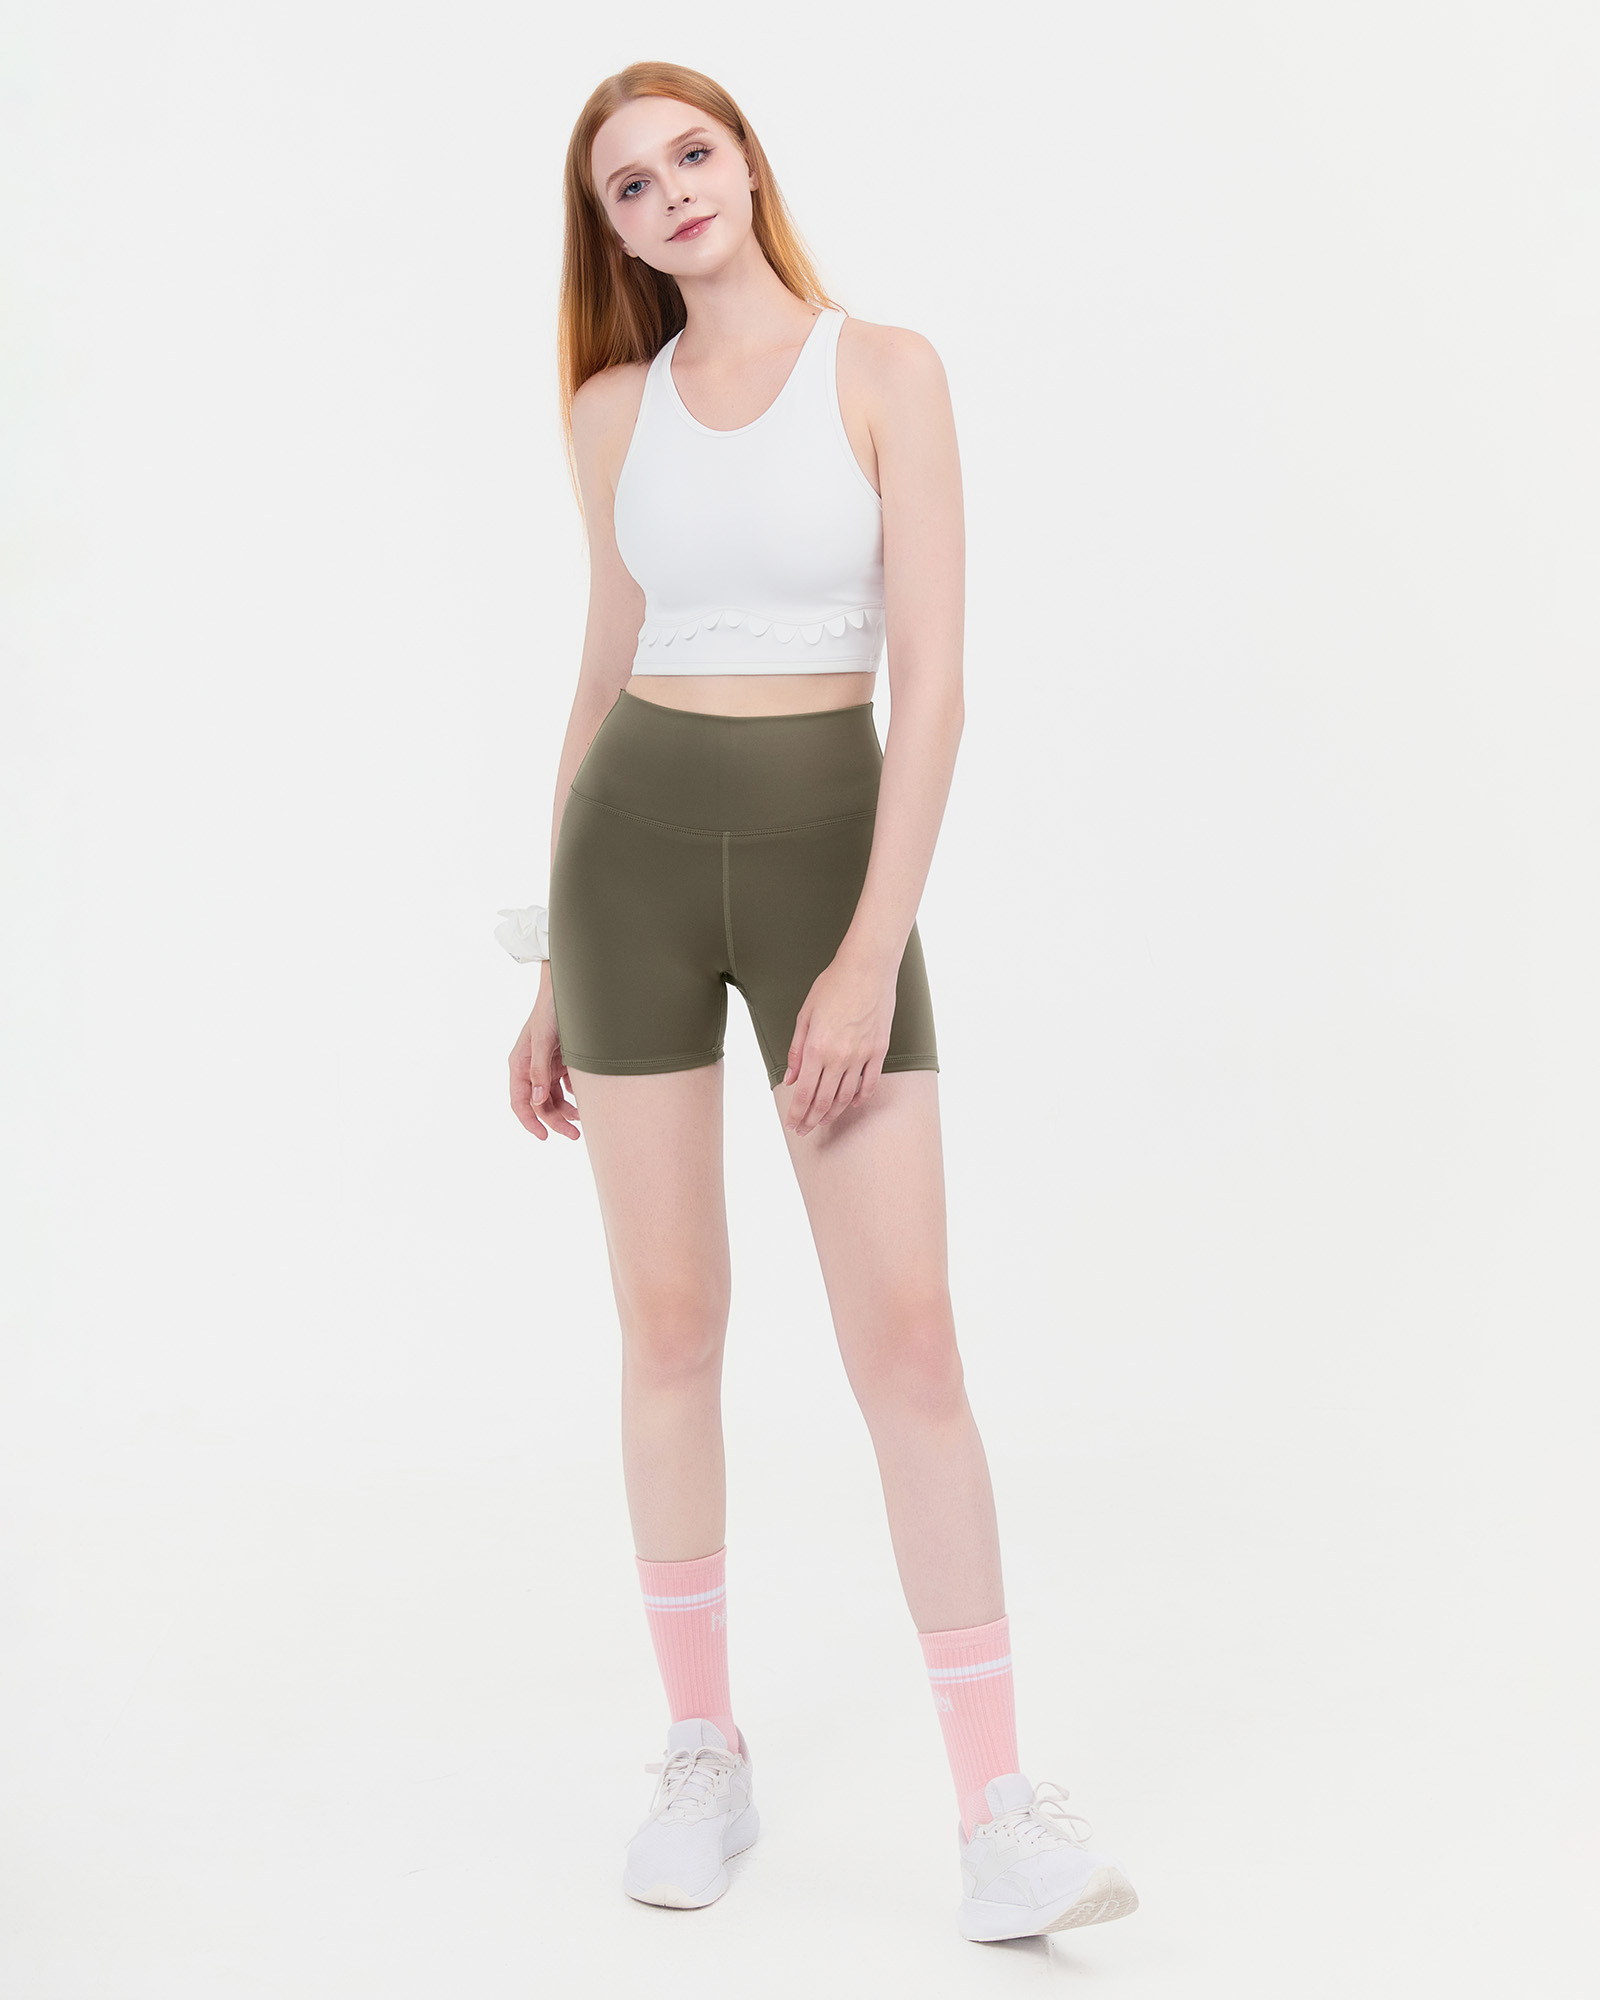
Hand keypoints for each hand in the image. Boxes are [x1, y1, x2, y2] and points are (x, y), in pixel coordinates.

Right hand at [509, 980, 581, 1139]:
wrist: (567, 989)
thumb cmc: (550, 1011)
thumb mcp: (544, 1041)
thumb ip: (539, 1070)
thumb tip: (536, 1101)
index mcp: (520, 1064)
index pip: (519, 1102)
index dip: (530, 1122)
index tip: (544, 1137)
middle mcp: (531, 1067)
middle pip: (540, 1104)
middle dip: (555, 1121)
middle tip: (575, 1135)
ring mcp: (546, 1065)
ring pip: (554, 1098)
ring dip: (567, 1111)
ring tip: (584, 1119)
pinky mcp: (560, 1061)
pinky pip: (566, 1086)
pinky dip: (575, 1095)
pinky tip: (586, 1098)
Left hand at [781, 946, 897, 1135]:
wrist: (866, 969)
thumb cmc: (833, 986)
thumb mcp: (805, 1016)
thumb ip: (797, 1051)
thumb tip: (792, 1079)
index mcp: (817, 1048)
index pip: (804, 1093)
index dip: (797, 1113)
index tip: (792, 1125)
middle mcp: (839, 1057)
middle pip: (824, 1101)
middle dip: (811, 1120)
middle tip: (804, 1130)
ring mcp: (862, 1056)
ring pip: (846, 1096)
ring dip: (833, 1113)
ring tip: (823, 1120)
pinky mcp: (879, 1051)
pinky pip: (870, 1083)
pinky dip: (860, 1097)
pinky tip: (852, 1103)